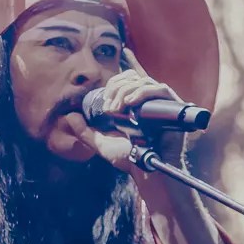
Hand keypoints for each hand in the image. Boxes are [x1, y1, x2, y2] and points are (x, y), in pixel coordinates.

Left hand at [70, 55, 188, 172]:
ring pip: (144, 81)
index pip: (130, 77)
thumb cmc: (130, 158)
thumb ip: (85, 131)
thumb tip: (70, 116)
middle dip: (116, 87)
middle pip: (133, 77)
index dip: (120, 73)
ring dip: (126, 91)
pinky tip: (130, 103)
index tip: (106, 92)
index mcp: (136, 103)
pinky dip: (142, 92)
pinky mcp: (172, 107)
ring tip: (118, 108)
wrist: (148, 170)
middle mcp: (150, 100)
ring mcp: (161, 102)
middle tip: (109, 107)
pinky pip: (160, 88)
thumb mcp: (102, 144)